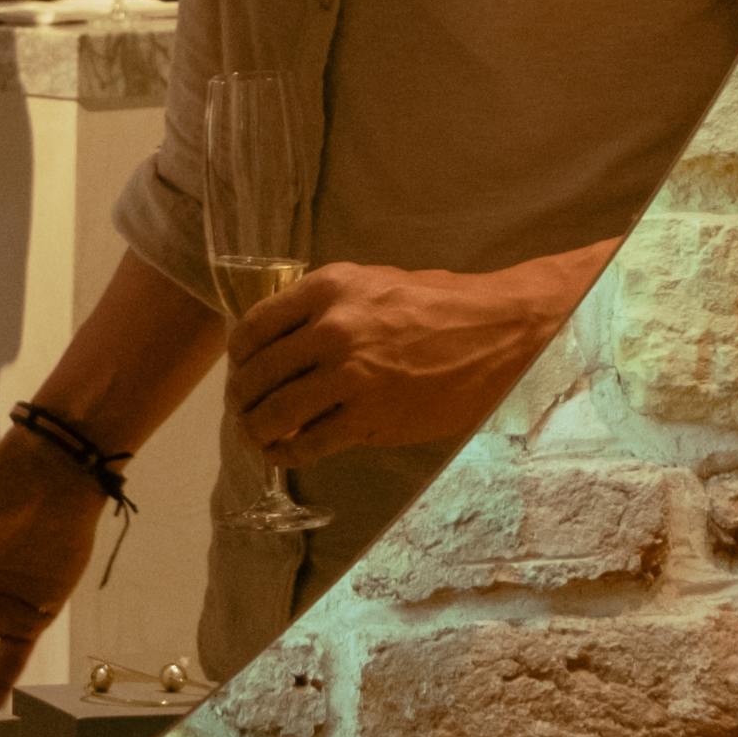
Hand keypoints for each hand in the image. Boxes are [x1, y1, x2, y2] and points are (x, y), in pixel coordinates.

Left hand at [226, 248, 610, 458]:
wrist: (499, 333)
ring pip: (276, 413)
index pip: (254, 327)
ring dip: (257, 429)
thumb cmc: (438, 305)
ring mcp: (352, 377)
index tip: (240, 369)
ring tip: (258, 435)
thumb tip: (282, 336)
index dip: (238, 356)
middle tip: (243, 408)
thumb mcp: (373, 283)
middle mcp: (333, 330)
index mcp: (330, 288)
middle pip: (257, 374)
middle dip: (242, 397)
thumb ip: (326, 305)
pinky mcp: (372, 418)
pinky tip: (285, 454)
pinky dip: (288, 454)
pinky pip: (310, 444)